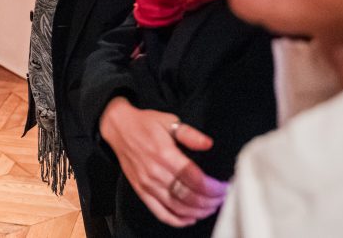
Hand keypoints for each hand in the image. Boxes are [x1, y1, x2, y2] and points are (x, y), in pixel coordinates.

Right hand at [100, 97, 227, 226]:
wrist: (118, 127)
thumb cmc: (145, 124)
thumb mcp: (169, 121)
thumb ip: (190, 134)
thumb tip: (207, 144)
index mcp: (164, 154)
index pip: (195, 179)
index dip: (213, 188)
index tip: (223, 188)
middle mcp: (155, 171)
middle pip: (188, 196)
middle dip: (209, 202)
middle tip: (220, 199)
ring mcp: (147, 183)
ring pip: (177, 207)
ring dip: (197, 212)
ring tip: (209, 208)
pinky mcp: (141, 190)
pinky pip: (160, 212)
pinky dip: (177, 220)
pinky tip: (189, 218)